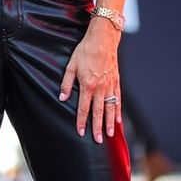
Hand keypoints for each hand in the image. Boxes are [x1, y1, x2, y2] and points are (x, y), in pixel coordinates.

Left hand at [59, 18, 121, 143]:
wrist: (103, 39)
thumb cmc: (85, 51)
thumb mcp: (71, 65)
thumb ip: (67, 83)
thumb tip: (62, 97)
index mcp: (88, 85)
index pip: (84, 108)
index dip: (82, 121)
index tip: (81, 132)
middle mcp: (100, 88)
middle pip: (98, 112)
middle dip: (98, 127)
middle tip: (99, 140)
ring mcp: (110, 85)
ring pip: (110, 108)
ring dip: (110, 123)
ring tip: (110, 134)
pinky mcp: (116, 81)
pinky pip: (118, 99)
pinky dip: (118, 110)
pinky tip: (119, 119)